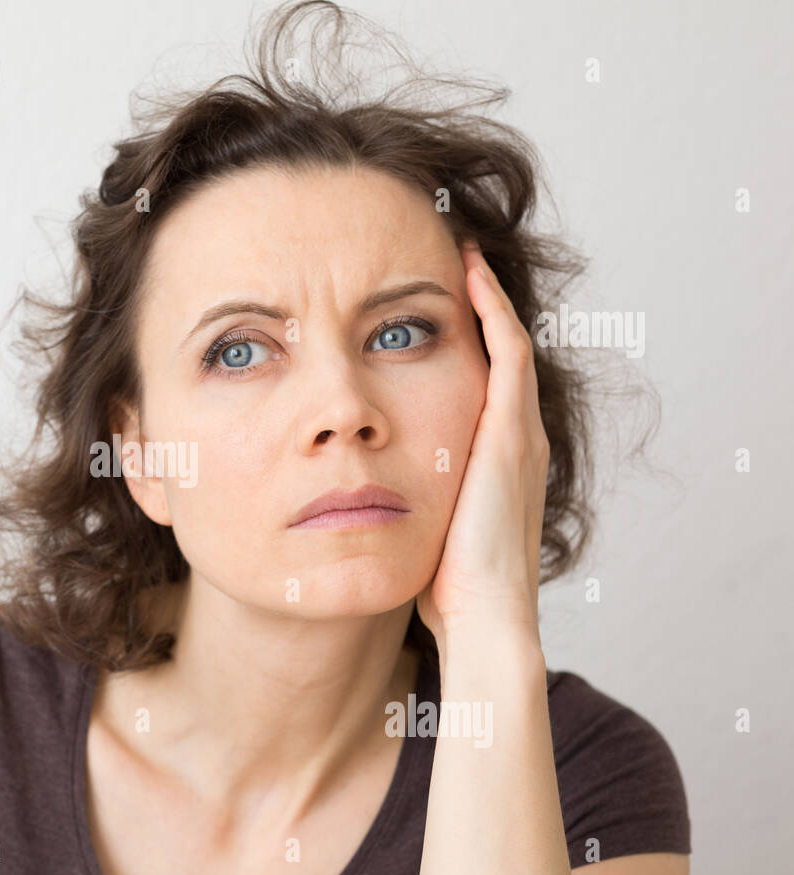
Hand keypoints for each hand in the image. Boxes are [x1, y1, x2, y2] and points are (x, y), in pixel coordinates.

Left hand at [415, 240, 549, 648]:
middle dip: (478, 307)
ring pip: (508, 343)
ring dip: (487, 296)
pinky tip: (469, 277)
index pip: (484, 383)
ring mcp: (519, 435)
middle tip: (453, 261)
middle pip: (500, 353)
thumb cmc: (444, 589)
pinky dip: (492, 312)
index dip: (464, 341)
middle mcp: (517, 440)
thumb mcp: (420, 528)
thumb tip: (355, 497)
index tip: (430, 307)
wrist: (482, 621)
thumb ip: (403, 500)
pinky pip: (508, 354)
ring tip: (463, 253)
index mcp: (496, 462)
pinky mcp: (512, 436)